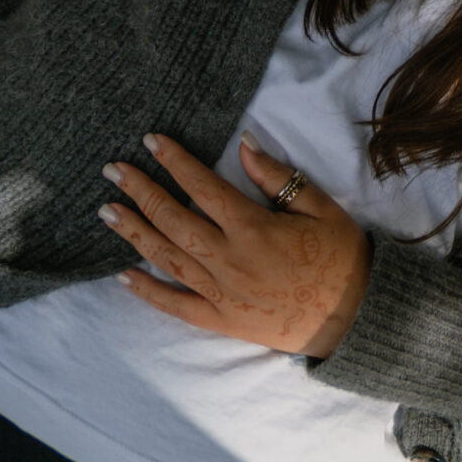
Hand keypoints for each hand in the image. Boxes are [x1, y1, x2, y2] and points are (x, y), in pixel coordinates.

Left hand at [101, 132, 369, 358]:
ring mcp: (222, 292)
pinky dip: (148, 292)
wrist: (354, 316)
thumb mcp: (320, 207)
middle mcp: (230, 259)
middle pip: (174, 220)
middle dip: (141, 192)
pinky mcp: (221, 319)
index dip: (175, 162)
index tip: (151, 141)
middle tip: (113, 170)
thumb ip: (278, 178)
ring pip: (167, 258)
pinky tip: (123, 276)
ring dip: (135, 233)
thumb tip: (244, 145)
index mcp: (254, 228)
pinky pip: (176, 305)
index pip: (203, 187)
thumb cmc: (341, 257)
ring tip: (108, 212)